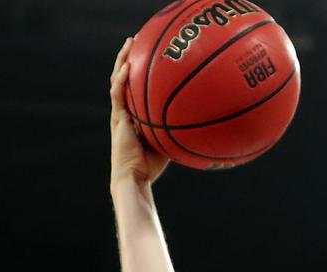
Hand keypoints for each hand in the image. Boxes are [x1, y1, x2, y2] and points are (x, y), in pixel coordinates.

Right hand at [109, 37, 168, 186]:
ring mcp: (120, 112)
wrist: (135, 176)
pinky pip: (118, 95)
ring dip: (123, 60)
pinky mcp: (117, 119)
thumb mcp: (171, 142)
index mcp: (136, 113)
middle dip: (130, 57)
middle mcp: (126, 109)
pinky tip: (128, 67)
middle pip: (125, 77)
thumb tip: (208, 124)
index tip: (151, 53)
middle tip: (137, 39)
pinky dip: (122, 80)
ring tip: (129, 42)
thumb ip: (182, 130)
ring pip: (118, 80)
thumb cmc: (153, 165)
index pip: (137, 86)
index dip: (140, 69)